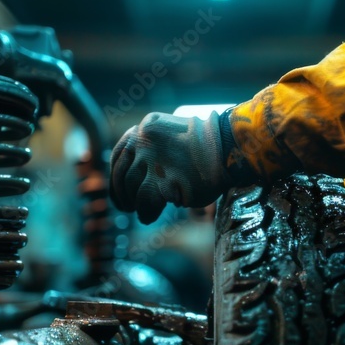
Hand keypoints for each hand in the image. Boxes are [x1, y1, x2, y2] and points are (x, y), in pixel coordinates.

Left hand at [110, 112, 232, 223]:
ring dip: (135, 204)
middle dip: (121, 193)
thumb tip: (138, 174)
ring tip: (141, 212)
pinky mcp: (162, 181)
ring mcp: (152, 161)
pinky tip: (150, 216)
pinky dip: (145, 213)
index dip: (115, 174)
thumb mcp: (173, 135)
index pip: (119, 153)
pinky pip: (145, 203)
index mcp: (146, 128)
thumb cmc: (208, 147)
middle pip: (122, 173)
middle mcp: (144, 141)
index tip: (118, 188)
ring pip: (132, 189)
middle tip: (127, 206)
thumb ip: (153, 148)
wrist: (229, 149)